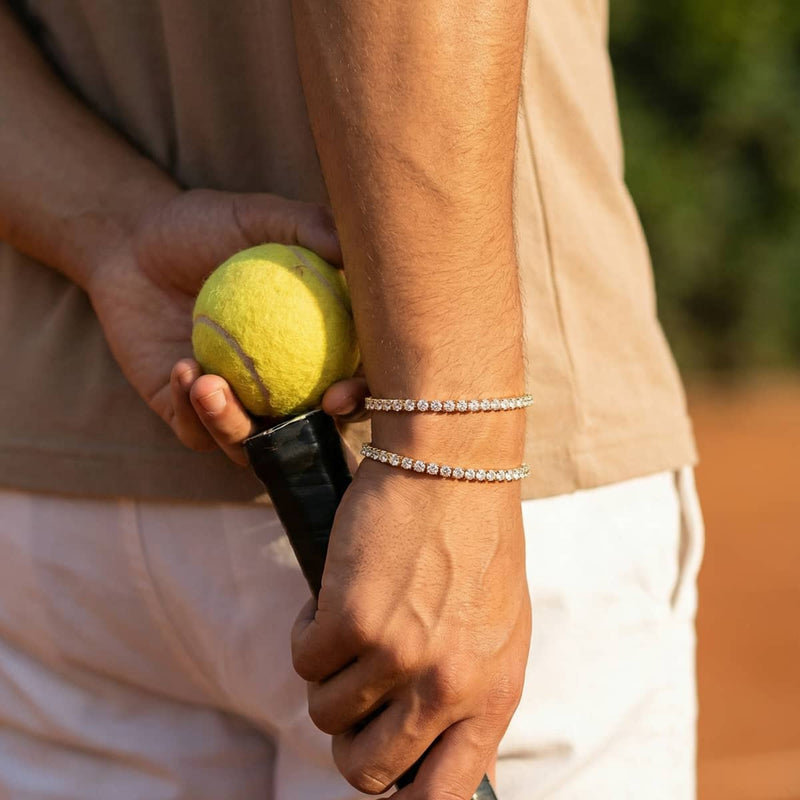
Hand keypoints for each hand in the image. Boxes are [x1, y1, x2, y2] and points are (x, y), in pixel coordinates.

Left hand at [86, 188, 351, 462]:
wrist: (130, 242)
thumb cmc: (202, 227)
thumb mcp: (256, 216)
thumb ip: (306, 226)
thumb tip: (353, 251)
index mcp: (310, 351)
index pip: (346, 383)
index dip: (357, 399)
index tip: (343, 390)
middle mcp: (277, 388)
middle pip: (306, 432)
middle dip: (312, 437)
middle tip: (306, 408)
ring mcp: (233, 406)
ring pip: (247, 445)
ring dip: (233, 426)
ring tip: (210, 384)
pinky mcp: (184, 415)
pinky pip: (194, 431)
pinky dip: (190, 409)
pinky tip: (183, 369)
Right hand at [292, 459, 530, 797]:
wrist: (454, 465)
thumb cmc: (477, 540)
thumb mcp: (500, 629)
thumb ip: (476, 694)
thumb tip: (455, 759)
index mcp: (493, 693)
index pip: (444, 794)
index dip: (402, 799)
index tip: (380, 776)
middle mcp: (447, 685)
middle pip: (366, 769)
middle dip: (348, 738)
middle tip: (351, 693)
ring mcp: (398, 656)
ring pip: (324, 711)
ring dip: (326, 674)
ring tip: (350, 625)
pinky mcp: (351, 619)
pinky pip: (303, 659)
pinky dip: (308, 631)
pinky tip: (333, 597)